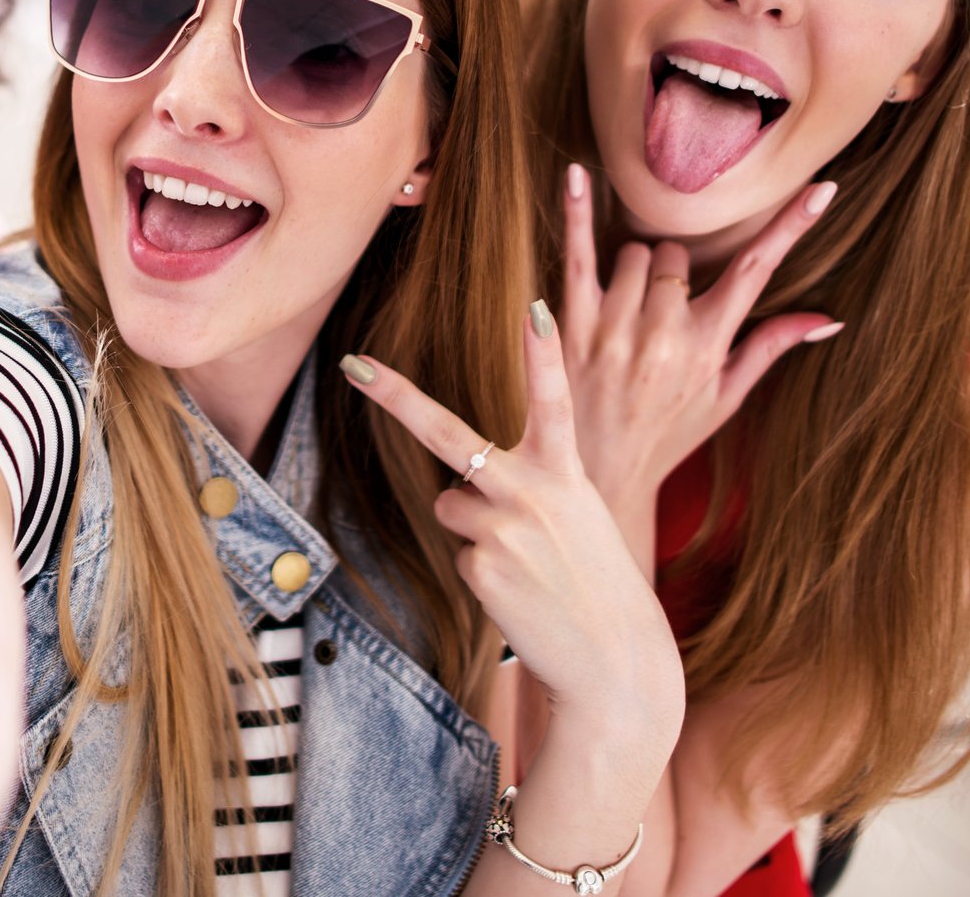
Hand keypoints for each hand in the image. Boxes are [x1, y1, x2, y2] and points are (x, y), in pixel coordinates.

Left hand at [340, 305, 682, 736]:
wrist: (615, 661)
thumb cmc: (597, 581)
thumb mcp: (579, 515)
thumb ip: (529, 486)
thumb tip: (458, 490)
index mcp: (566, 472)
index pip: (554, 401)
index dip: (543, 354)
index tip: (535, 307)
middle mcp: (531, 492)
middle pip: (449, 434)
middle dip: (397, 396)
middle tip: (354, 364)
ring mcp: (502, 529)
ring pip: (451, 506)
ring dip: (475, 528)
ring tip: (525, 561)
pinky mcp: (482, 567)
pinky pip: (461, 553)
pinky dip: (483, 570)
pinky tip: (520, 592)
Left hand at [559, 165, 839, 514]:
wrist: (600, 473)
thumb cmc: (668, 432)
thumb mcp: (726, 398)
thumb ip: (770, 348)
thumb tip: (829, 318)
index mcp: (709, 346)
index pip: (758, 271)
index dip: (792, 226)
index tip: (821, 188)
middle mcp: (665, 334)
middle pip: (679, 254)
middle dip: (674, 270)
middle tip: (661, 312)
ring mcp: (617, 327)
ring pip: (636, 252)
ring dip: (634, 270)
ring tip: (628, 314)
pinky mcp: (573, 324)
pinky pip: (577, 256)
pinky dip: (575, 213)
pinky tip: (575, 175)